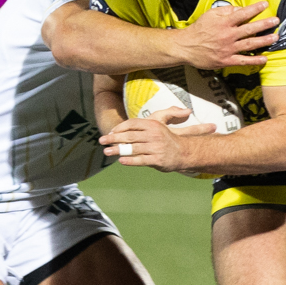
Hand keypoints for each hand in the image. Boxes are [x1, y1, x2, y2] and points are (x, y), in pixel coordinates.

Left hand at [100, 107, 214, 170]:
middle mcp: (154, 135)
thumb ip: (142, 124)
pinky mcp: (157, 160)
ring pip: (133, 149)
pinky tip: (121, 161)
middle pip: (129, 136)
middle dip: (113, 139)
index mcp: (153, 124)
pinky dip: (130, 161)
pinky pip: (141, 160)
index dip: (119, 128)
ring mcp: (155, 148)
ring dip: (118, 150)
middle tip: (101, 141)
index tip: (110, 132)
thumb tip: (124, 127)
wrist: (184, 152)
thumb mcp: (159, 124)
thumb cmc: (167, 139)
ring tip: (107, 152)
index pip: (132, 124)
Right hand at [175, 1, 278, 69]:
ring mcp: (228, 49)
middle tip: (276, 21)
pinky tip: (264, 58)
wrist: (186, 47)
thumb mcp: (210, 15)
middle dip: (265, 24)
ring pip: (250, 44)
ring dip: (264, 41)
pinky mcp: (226, 60)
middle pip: (250, 29)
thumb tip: (239, 9)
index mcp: (224, 22)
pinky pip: (243, 61)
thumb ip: (225, 11)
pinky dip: (254, 60)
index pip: (243, 13)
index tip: (266, 4)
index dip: (255, 8)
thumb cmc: (199, 29)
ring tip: (275, 37)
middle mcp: (228, 35)